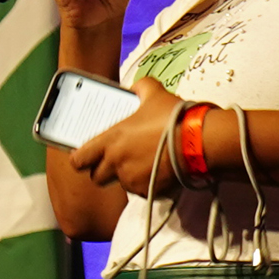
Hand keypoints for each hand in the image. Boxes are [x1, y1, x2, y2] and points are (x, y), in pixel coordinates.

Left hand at [66, 78, 188, 199]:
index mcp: (111, 140)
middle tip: (118, 160)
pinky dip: (146, 183)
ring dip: (127, 176)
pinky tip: (157, 171)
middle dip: (104, 170)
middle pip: (97, 177)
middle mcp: (116, 162)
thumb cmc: (174, 117)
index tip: (87, 156)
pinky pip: (140, 190)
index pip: (79, 159)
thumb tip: (135, 87)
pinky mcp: (148, 191)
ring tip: (144, 163)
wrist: (199, 141)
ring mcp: (131, 179)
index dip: (80, 158)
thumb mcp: (155, 93)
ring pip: (121, 183)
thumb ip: (140, 87)